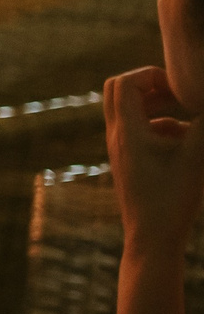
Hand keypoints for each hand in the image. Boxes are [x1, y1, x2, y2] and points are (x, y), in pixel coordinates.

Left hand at [106, 66, 203, 250]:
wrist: (150, 238)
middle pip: (118, 91)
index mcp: (127, 131)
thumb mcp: (196, 158)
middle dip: (150, 85)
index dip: (152, 74)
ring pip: (128, 111)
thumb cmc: (172, 200)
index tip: (180, 86)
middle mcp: (117, 136)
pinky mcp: (128, 161)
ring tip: (190, 114)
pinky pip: (137, 130)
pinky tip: (187, 138)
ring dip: (157, 106)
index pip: (125, 83)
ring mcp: (120, 149)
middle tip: (180, 93)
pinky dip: (160, 126)